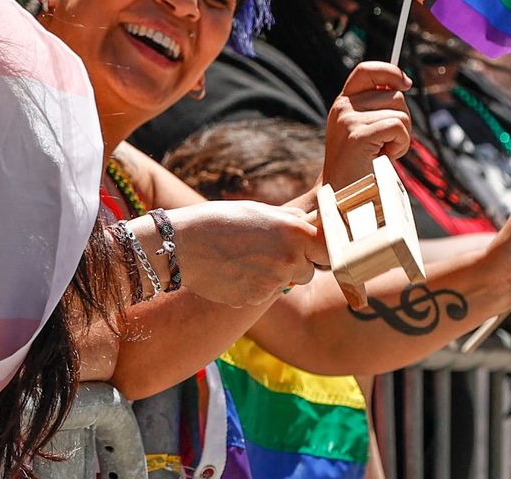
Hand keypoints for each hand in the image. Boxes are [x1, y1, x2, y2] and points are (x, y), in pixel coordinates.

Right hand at [157, 201, 323, 308]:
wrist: (182, 245)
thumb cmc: (221, 220)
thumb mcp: (259, 210)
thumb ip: (289, 219)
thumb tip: (310, 221)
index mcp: (295, 234)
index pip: (328, 249)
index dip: (320, 249)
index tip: (311, 246)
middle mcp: (289, 261)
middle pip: (307, 271)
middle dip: (294, 263)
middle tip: (267, 249)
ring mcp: (272, 284)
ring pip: (284, 284)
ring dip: (273, 275)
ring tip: (244, 258)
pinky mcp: (254, 301)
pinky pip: (263, 295)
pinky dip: (253, 286)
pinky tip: (233, 271)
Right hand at [322, 62, 413, 189]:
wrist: (341, 200)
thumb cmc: (360, 168)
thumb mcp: (365, 131)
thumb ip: (377, 107)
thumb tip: (402, 84)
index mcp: (343, 103)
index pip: (366, 70)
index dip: (390, 71)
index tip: (406, 84)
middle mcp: (343, 107)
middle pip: (395, 95)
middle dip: (402, 120)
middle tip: (386, 144)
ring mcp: (348, 120)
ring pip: (401, 113)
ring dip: (402, 137)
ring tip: (382, 153)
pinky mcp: (358, 136)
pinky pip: (398, 127)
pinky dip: (401, 145)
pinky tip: (384, 158)